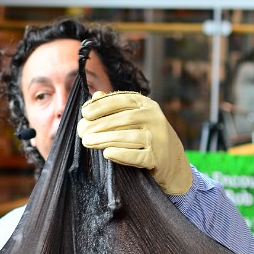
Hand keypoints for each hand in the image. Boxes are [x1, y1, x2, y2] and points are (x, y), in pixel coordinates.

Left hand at [77, 91, 191, 194]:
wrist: (172, 159)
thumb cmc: (146, 135)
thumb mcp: (135, 116)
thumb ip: (116, 106)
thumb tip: (95, 95)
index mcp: (146, 104)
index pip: (121, 101)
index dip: (101, 106)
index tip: (85, 113)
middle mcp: (154, 118)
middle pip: (122, 119)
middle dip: (98, 125)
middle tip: (81, 131)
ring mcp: (157, 138)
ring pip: (128, 137)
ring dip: (104, 139)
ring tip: (86, 142)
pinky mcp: (157, 157)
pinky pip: (137, 156)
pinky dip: (121, 154)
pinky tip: (107, 154)